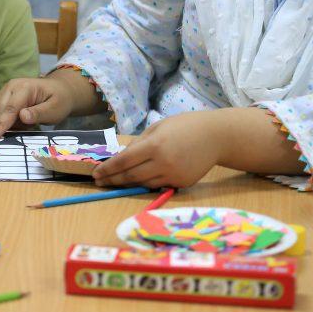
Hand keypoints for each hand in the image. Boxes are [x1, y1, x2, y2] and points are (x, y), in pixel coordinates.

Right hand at [0, 77, 73, 138]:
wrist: (59, 90)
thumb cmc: (59, 101)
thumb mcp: (55, 110)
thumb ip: (38, 114)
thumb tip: (22, 116)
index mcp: (24, 87)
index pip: (10, 109)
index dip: (2, 124)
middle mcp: (11, 86)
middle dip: (10, 125)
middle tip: (30, 125)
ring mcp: (6, 90)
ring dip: (9, 123)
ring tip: (27, 120)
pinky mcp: (3, 96)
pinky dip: (8, 120)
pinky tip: (21, 118)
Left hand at [92, 111, 221, 188]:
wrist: (216, 136)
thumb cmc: (184, 126)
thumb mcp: (158, 127)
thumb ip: (139, 143)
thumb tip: (122, 157)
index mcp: (154, 145)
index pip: (124, 161)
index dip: (108, 169)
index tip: (96, 173)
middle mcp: (163, 163)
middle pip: (130, 176)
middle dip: (112, 180)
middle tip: (99, 182)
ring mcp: (173, 176)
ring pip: (143, 184)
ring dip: (126, 184)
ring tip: (113, 182)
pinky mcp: (181, 183)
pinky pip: (158, 185)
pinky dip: (145, 183)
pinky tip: (135, 181)